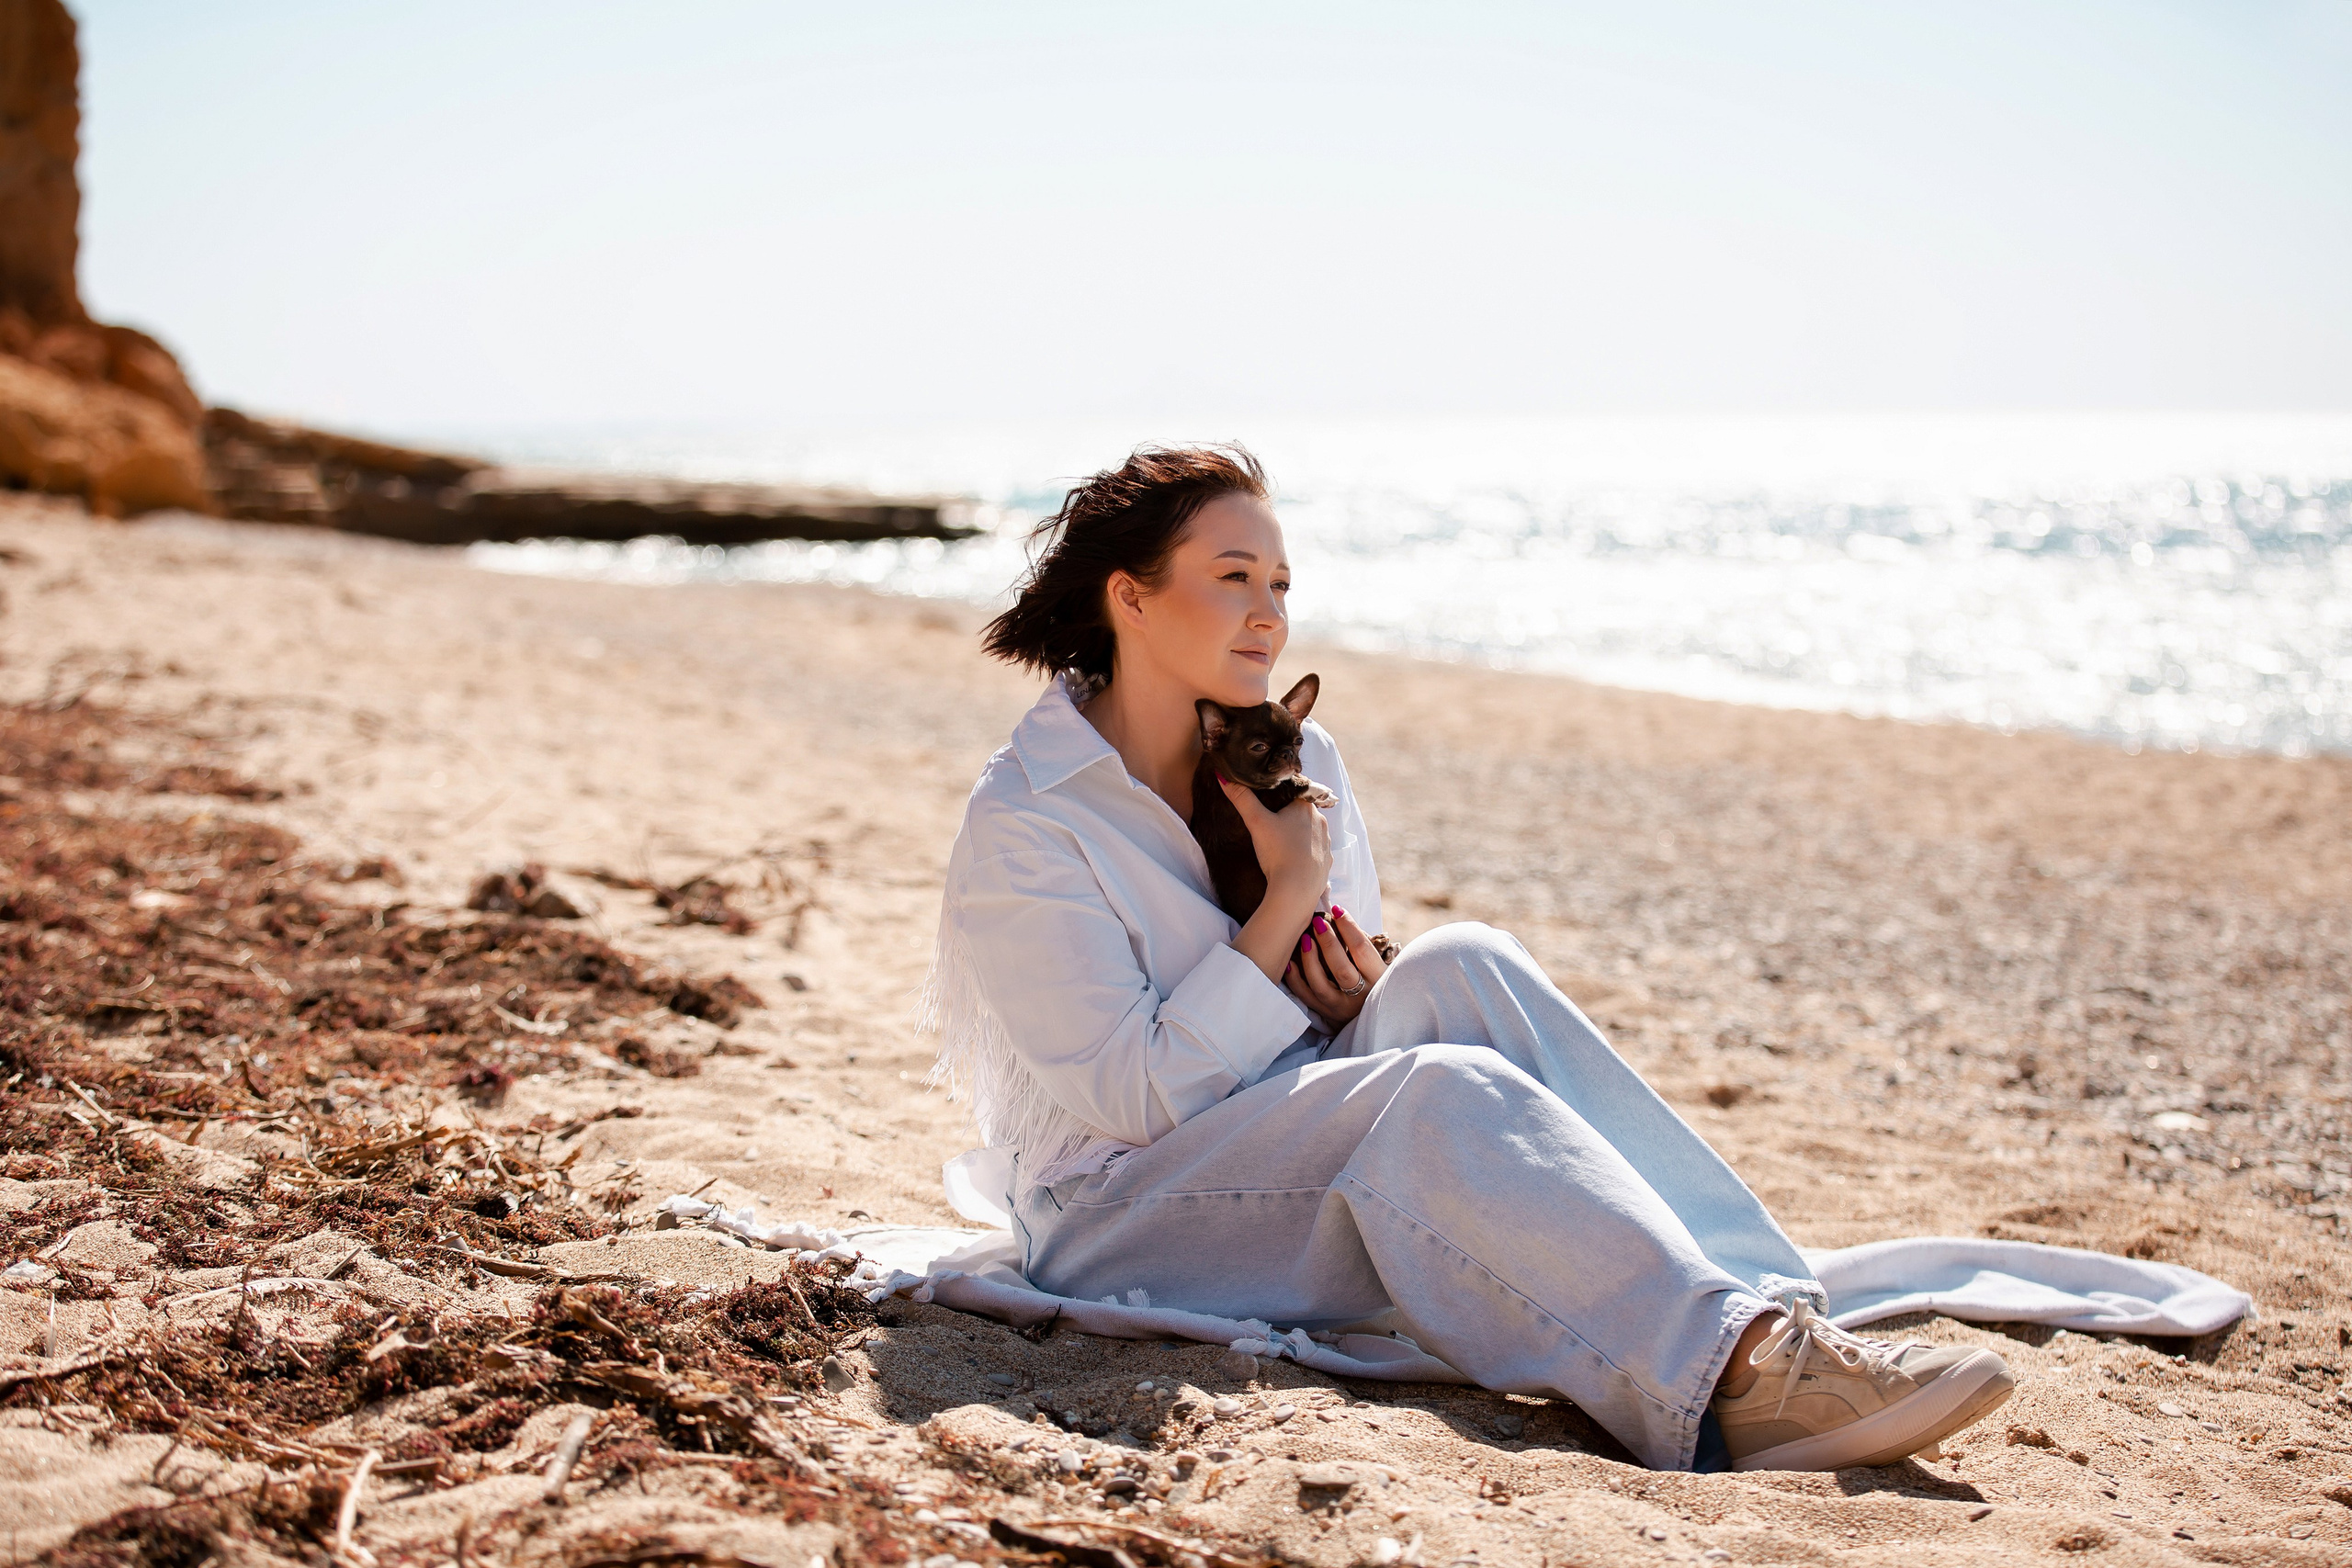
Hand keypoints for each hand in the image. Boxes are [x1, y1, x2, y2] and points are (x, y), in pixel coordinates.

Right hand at [1223, 775, 1333, 987]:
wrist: (1295, 890)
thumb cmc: (1278, 853)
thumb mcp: (1256, 822)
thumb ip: (1241, 798)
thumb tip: (1223, 776)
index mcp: (1305, 807)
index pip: (1294, 791)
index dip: (1280, 795)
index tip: (1268, 801)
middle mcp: (1321, 822)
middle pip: (1302, 812)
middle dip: (1289, 816)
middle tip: (1270, 823)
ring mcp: (1327, 843)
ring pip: (1310, 832)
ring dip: (1298, 835)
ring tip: (1281, 844)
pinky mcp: (1327, 863)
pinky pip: (1316, 853)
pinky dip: (1305, 855)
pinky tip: (1293, 861)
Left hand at [1283, 903, 1387, 1027]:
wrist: (1373, 1015)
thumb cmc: (1372, 980)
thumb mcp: (1375, 965)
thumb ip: (1360, 946)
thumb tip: (1338, 916)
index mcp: (1377, 979)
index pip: (1362, 950)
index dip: (1349, 928)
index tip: (1337, 909)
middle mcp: (1360, 996)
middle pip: (1341, 969)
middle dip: (1328, 943)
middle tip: (1318, 922)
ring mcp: (1340, 1007)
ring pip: (1320, 985)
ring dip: (1310, 960)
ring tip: (1304, 939)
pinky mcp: (1325, 1013)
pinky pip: (1305, 997)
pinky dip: (1295, 979)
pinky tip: (1289, 962)